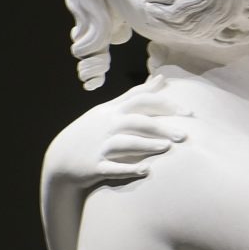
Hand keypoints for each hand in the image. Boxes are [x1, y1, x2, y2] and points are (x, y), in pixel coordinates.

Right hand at [44, 75, 190, 185]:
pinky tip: (147, 171)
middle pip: (136, 121)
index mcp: (112, 110)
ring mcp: (99, 146)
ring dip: (147, 145)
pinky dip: (128, 169)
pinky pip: (112, 168)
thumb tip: (160, 78)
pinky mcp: (93, 166)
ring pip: (124, 143)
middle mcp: (106, 126)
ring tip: (167, 147)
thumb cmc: (93, 131)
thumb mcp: (110, 109)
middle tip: (185, 136)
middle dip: (161, 127)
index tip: (188, 112)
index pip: (140, 100)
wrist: (60, 159)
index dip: (165, 104)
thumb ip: (135, 95)